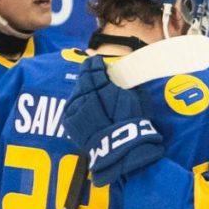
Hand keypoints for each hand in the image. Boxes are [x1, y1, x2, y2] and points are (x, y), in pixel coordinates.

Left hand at [63, 57, 165, 182]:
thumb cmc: (134, 123)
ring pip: (76, 92)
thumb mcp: (137, 98)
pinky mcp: (70, 122)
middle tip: (89, 68)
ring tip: (85, 87)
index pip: (96, 69)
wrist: (122, 148)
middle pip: (83, 78)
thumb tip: (123, 76)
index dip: (96, 63)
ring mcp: (77, 108)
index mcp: (103, 85)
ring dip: (80, 88)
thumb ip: (127, 84)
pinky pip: (70, 108)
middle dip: (87, 73)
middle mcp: (87, 94)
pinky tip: (79, 102)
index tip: (96, 60)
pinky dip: (75, 103)